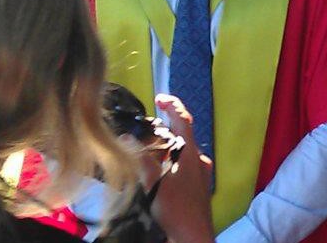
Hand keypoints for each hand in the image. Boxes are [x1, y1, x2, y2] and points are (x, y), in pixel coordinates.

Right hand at [139, 94, 214, 242]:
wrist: (193, 236)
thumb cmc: (177, 208)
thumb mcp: (155, 182)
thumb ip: (142, 159)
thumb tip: (128, 139)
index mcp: (190, 153)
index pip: (184, 120)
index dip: (173, 105)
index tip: (160, 98)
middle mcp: (197, 160)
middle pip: (180, 137)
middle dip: (162, 131)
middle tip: (143, 132)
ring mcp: (198, 174)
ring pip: (180, 153)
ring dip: (163, 149)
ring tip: (144, 152)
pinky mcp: (196, 188)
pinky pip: (181, 168)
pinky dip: (167, 165)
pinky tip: (155, 174)